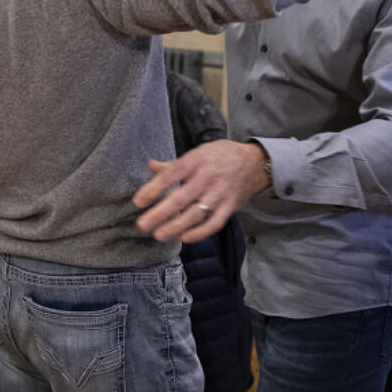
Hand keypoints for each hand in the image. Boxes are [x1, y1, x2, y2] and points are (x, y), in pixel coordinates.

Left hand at [132, 140, 269, 243]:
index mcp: (195, 161)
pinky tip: (184, 238)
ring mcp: (220, 193)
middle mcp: (207, 177)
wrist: (253, 161)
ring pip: (196, 213)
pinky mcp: (231, 206)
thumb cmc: (218, 157)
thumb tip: (151, 165)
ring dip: (176, 226)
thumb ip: (174, 164)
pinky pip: (215, 223)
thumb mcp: (197, 154)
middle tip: (143, 225)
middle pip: (181, 198)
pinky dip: (200, 232)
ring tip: (159, 235)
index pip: (170, 176)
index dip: (153, 189)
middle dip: (160, 213)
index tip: (137, 202)